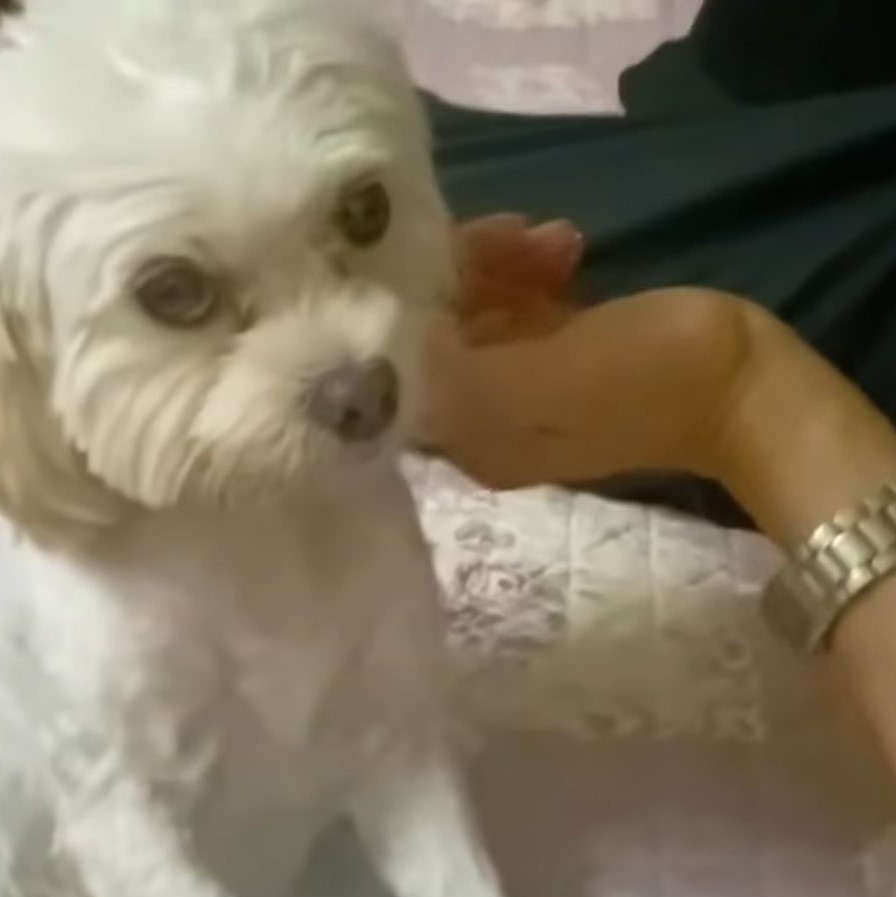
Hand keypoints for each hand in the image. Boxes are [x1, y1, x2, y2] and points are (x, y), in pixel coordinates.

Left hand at [424, 218, 755, 488]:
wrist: (741, 385)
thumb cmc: (641, 377)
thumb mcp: (533, 381)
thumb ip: (451, 374)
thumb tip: (382, 348)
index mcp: (465, 436)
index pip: (402, 361)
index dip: (412, 300)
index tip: (444, 251)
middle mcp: (478, 420)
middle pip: (436, 331)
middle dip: (466, 273)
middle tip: (516, 233)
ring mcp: (517, 388)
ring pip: (477, 311)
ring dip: (503, 263)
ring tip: (556, 239)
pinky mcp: (554, 358)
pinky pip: (516, 309)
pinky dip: (529, 274)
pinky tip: (566, 250)